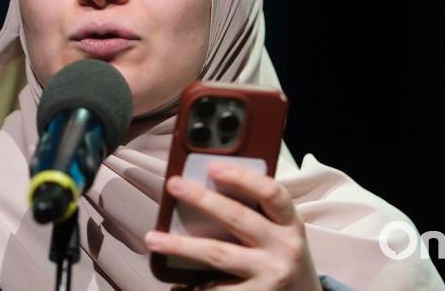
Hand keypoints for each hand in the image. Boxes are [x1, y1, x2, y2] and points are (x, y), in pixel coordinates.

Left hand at [145, 161, 321, 290]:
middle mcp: (284, 247)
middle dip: (202, 199)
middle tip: (174, 185)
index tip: (213, 166)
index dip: (243, 177)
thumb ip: (257, 212)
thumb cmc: (281, 258)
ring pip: (218, 254)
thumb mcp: (280, 232)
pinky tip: (177, 283)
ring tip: (154, 239)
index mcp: (290, 224)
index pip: (272, 193)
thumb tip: (208, 185)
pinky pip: (218, 289)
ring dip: (181, 246)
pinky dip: (195, 284)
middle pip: (238, 218)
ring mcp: (271, 274)